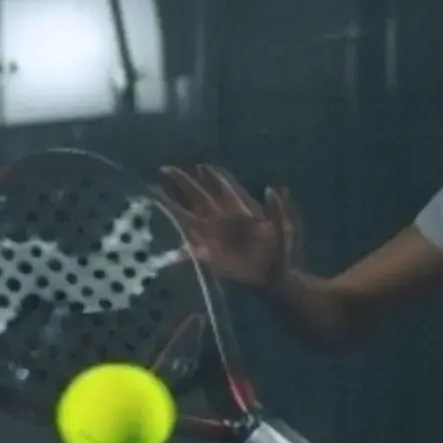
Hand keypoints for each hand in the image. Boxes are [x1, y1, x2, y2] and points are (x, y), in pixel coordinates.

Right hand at [152, 165, 298, 289]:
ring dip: (172, 202)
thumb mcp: (285, 228)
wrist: (274, 276)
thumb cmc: (280, 251)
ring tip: (158, 187)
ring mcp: (212, 235)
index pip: (221, 188)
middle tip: (164, 168)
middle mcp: (222, 218)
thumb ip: (277, 210)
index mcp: (239, 210)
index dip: (211, 176)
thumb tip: (271, 188)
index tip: (199, 166)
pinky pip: (188, 245)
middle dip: (182, 181)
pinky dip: (179, 239)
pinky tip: (170, 235)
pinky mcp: (207, 254)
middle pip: (198, 196)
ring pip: (187, 214)